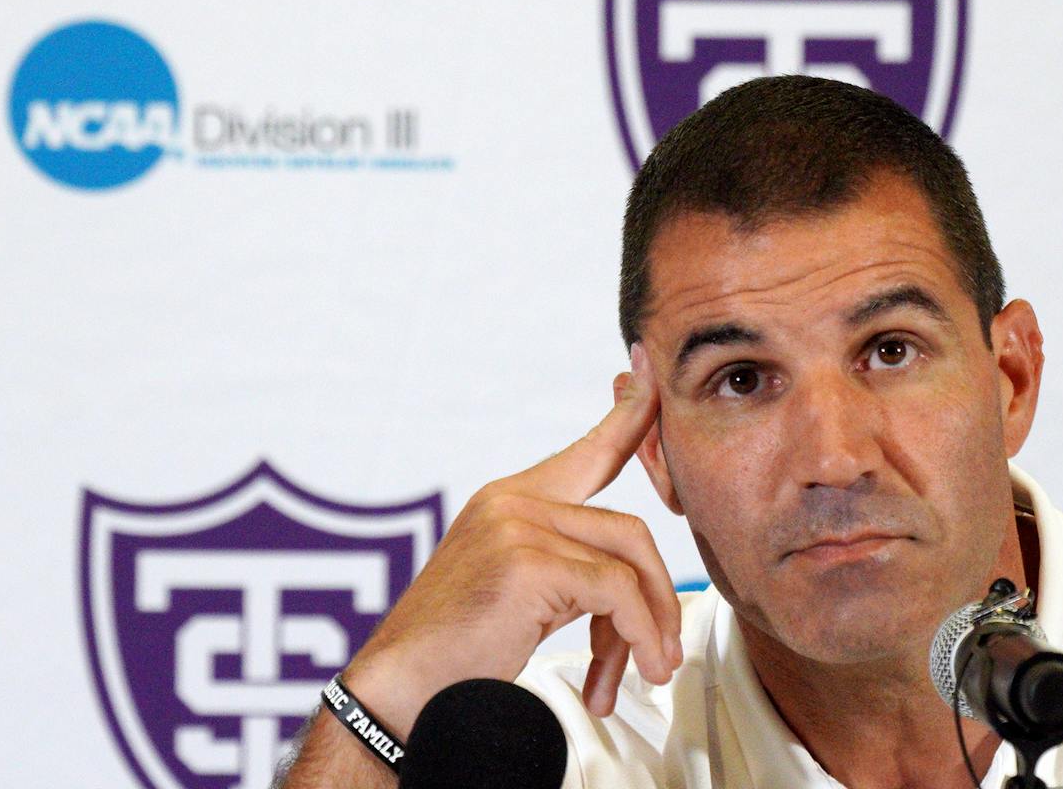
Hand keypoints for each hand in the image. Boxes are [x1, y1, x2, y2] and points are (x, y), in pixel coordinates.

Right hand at [344, 348, 683, 729]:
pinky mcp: (526, 562)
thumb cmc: (454, 653)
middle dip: (657, 594)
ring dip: (650, 624)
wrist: (398, 689)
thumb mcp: (519, 596)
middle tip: (664, 651)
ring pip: (627, 560)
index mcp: (509, 500)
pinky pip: (614, 592)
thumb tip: (630, 587)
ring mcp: (517, 526)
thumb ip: (567, 569)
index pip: (587, 451)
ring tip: (651, 670)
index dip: (628, 414)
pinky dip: (634, 635)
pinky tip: (620, 674)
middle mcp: (512, 501)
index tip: (649, 373)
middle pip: (627, 528)